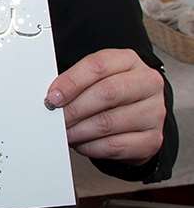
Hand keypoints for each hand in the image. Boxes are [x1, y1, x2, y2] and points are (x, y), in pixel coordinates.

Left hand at [47, 48, 165, 164]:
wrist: (138, 114)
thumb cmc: (110, 91)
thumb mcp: (95, 77)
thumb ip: (76, 81)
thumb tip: (52, 97)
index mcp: (129, 60)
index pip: (98, 66)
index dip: (71, 82)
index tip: (52, 96)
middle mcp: (147, 83)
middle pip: (106, 93)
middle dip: (74, 108)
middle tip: (56, 118)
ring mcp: (154, 112)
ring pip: (109, 122)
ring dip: (79, 130)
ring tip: (65, 131)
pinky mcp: (152, 139)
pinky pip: (115, 146)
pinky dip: (91, 146)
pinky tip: (81, 143)